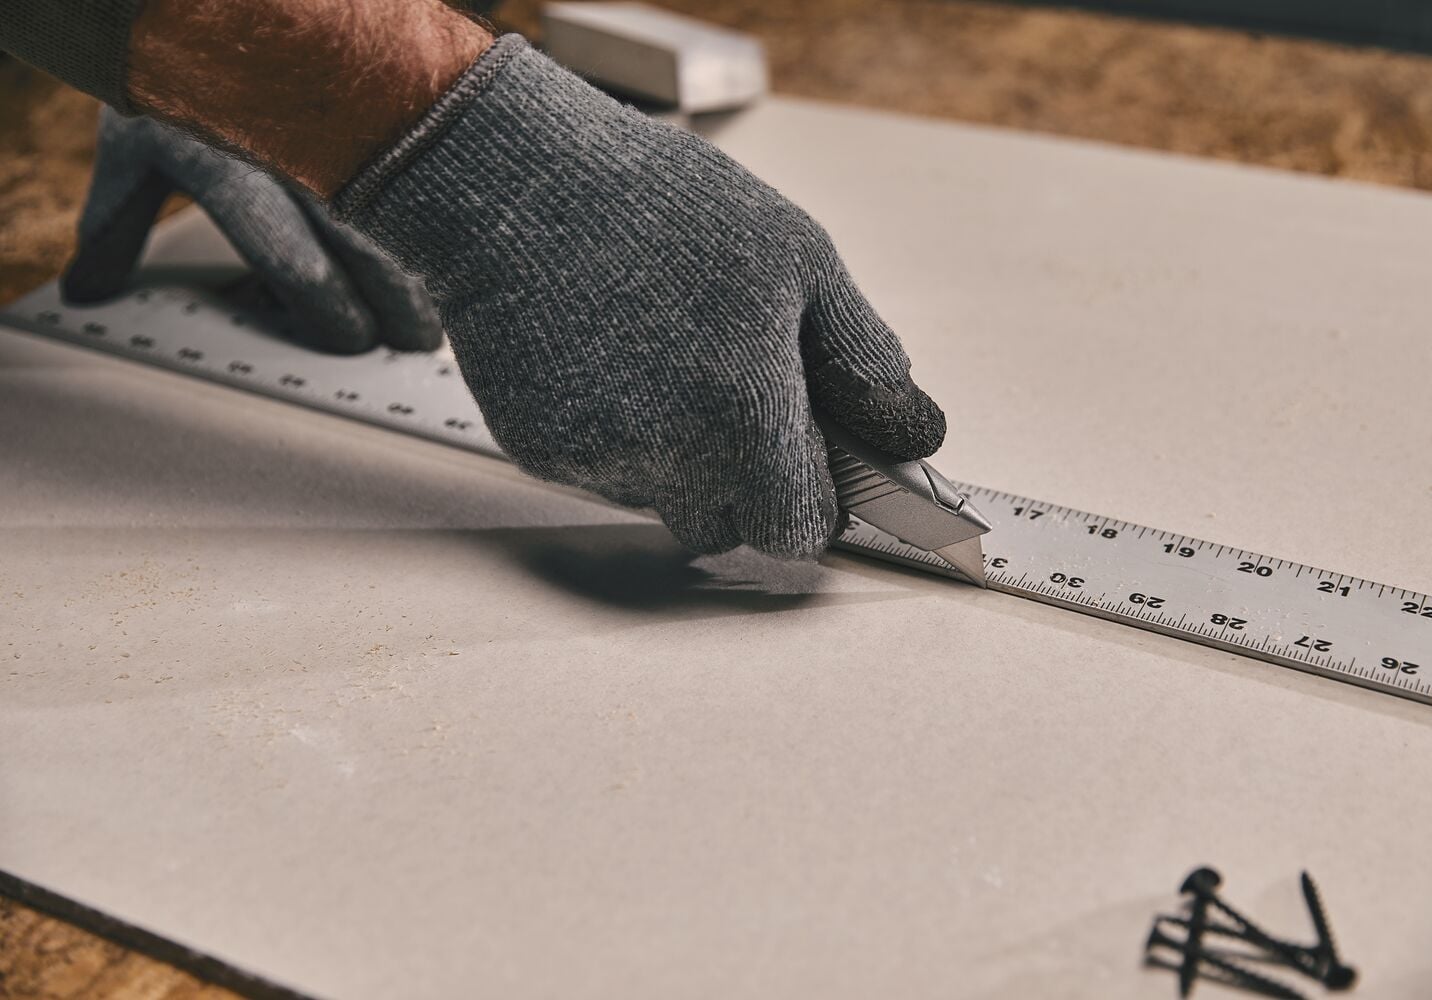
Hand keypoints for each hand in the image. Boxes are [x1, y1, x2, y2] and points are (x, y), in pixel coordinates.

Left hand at [63, 108, 441, 354]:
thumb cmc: (171, 69)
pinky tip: (443, 236)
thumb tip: (89, 290)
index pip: (292, 261)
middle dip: (399, 300)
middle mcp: (292, 151)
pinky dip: (430, 210)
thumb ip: (115, 223)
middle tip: (417, 338)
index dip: (330, 309)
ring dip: (424, 259)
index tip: (355, 338)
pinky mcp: (371, 103)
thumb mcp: (132, 144)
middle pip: (364, 245)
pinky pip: (415, 167)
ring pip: (397, 209)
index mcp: (230, 169)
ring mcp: (336, 125)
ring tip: (440, 297)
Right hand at [338, 39, 945, 556]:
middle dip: (744, 485)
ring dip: (679, 457)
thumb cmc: (660, 206)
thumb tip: (915, 433)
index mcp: (745, 415)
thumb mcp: (799, 257)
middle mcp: (670, 457)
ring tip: (663, 357)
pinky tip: (609, 358)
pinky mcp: (540, 449)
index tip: (810, 466)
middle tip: (735, 401)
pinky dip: (616, 433)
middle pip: (727, 527)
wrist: (516, 184)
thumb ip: (863, 358)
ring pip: (664, 501)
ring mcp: (597, 458)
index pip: (798, 529)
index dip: (813, 500)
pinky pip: (603, 471)